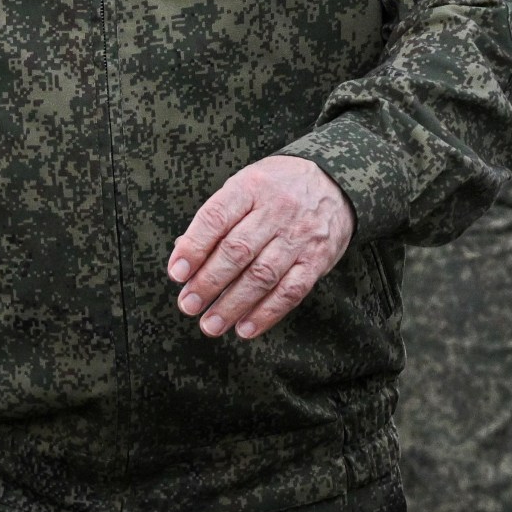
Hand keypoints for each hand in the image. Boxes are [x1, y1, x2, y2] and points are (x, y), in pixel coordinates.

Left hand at [169, 156, 354, 339]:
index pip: (217, 218)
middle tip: (188, 305)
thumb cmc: (276, 189)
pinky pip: (291, 291)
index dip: (194, 247)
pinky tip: (245, 328)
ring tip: (210, 324)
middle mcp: (277, 210)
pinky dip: (267, 313)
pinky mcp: (317, 259)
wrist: (334, 184)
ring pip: (262, 275)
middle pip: (238, 250)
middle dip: (209, 282)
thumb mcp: (246, 186)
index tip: (177, 273)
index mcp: (251, 186)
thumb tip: (184, 254)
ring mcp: (300, 236)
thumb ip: (218, 218)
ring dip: (233, 305)